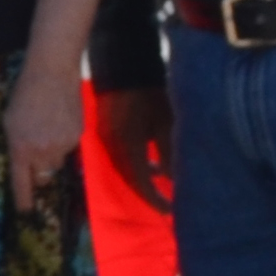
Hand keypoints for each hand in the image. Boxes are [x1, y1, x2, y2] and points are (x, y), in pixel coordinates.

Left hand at [4, 61, 85, 214]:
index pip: (22, 181)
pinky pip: (68, 147)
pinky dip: (63, 139)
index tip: (26, 211)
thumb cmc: (24, 94)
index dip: (24, 199)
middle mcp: (42, 151)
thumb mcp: (10, 121)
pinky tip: (59, 120)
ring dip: (52, 152)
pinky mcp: (77, 136)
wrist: (52, 73)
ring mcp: (62, 145)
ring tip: (48, 127)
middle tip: (36, 152)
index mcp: (20, 148)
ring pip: (57, 161)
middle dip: (39, 170)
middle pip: (43, 175)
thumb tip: (24, 163)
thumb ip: (16, 145)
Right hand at [95, 87, 174, 214]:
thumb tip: (172, 179)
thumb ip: (168, 152)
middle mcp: (111, 146)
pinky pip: (118, 157)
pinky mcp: (104, 131)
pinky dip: (133, 165)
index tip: (169, 211)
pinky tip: (147, 162)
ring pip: (122, 168)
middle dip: (146, 192)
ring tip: (158, 179)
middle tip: (164, 202)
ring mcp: (104, 139)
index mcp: (126, 145)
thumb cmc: (149, 92)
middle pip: (127, 179)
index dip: (154, 199)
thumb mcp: (165, 122)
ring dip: (139, 178)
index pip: (139, 182)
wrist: (123, 65)